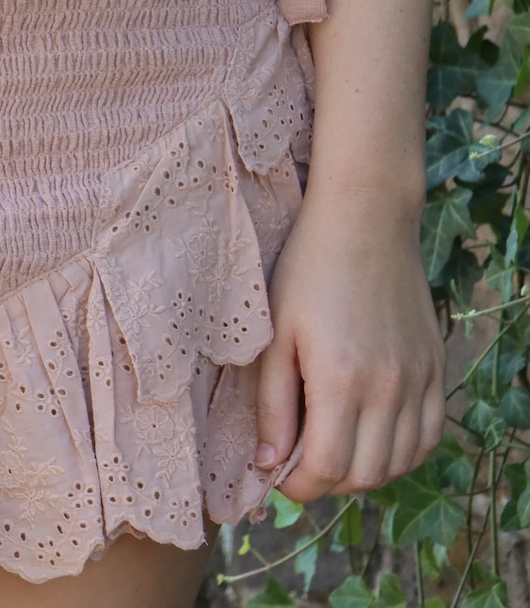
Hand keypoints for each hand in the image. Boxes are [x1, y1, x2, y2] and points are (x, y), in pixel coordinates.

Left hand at [255, 188, 444, 499]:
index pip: (327, 471)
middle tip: (300, 457)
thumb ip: (274, 404)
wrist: (365, 219)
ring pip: (399, 463)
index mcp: (341, 380)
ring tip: (333, 443)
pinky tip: (374, 433)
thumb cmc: (308, 269)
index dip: (298, 486)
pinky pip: (429, 437)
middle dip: (327, 481)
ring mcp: (419, 381)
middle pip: (364, 476)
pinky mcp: (436, 369)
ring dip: (364, 469)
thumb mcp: (276, 333)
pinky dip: (401, 450)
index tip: (277, 473)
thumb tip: (269, 463)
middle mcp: (388, 390)